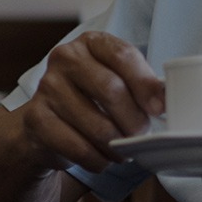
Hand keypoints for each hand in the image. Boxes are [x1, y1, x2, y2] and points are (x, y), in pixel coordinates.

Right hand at [14, 32, 164, 172]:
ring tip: (124, 151)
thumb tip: (167, 100)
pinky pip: (77, 147)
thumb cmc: (93, 99)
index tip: (160, 109)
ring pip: (97, 125)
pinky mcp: (35, 119)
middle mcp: (65, 58)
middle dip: (134, 120)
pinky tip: (103, 159)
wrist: (47, 125)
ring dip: (117, 145)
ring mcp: (47, 87)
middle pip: (111, 90)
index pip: (123, 56)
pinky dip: (98, 160)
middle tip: (142, 135)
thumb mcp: (119, 82)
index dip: (146, 85)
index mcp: (91, 42)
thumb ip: (142, 85)